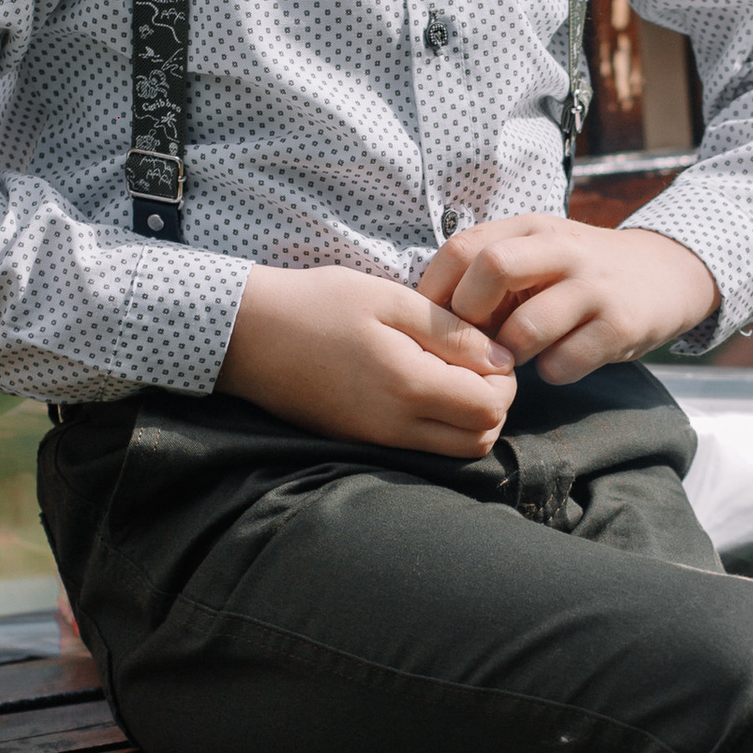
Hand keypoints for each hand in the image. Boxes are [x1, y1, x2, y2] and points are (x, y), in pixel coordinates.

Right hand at [216, 262, 517, 453]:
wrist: (248, 334)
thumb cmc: (319, 305)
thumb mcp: (391, 301)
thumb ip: (452, 332)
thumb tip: (503, 359)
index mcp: (409, 386)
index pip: (492, 407)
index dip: (504, 379)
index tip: (486, 348)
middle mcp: (395, 426)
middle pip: (479, 439)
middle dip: (492, 404)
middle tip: (474, 363)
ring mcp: (375, 440)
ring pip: (453, 452)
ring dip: (466, 419)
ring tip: (448, 373)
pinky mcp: (359, 441)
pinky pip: (420, 448)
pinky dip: (436, 426)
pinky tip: (419, 385)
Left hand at [417, 215, 717, 384]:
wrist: (667, 274)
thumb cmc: (581, 274)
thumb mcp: (538, 253)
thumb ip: (489, 272)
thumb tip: (427, 313)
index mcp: (530, 228)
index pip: (462, 248)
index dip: (436, 292)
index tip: (435, 323)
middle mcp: (561, 248)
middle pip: (491, 269)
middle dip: (469, 318)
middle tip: (472, 343)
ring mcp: (594, 286)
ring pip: (525, 328)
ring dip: (509, 356)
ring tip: (516, 359)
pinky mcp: (621, 325)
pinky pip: (563, 363)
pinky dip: (550, 373)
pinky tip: (558, 363)